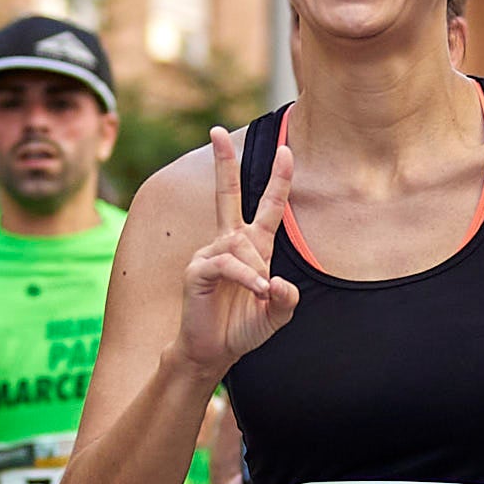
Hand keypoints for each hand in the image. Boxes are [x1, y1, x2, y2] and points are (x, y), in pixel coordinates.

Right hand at [177, 128, 299, 378]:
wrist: (212, 352)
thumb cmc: (241, 330)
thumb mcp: (275, 315)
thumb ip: (284, 300)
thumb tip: (278, 282)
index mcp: (253, 247)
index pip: (269, 206)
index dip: (278, 180)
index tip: (286, 150)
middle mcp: (230, 242)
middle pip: (227, 194)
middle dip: (223, 162)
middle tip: (215, 131)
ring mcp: (210, 253)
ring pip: (241, 244)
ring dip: (256, 270)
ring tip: (258, 294)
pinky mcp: (197, 270)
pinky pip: (227, 263)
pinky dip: (245, 276)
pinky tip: (254, 290)